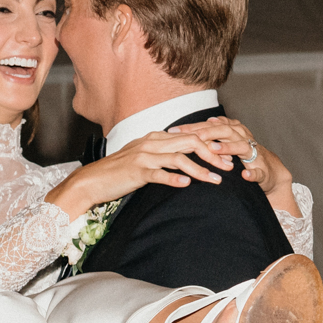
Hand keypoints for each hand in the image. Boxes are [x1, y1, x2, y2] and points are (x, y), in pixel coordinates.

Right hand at [45, 126, 243, 221]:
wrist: (93, 180)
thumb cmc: (119, 172)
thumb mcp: (144, 158)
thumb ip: (163, 155)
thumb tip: (184, 158)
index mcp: (156, 138)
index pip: (190, 136)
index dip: (211, 145)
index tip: (227, 156)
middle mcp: (152, 143)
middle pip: (190, 143)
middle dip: (213, 155)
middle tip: (229, 167)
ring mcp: (144, 156)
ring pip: (179, 159)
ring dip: (200, 169)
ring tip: (215, 180)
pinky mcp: (137, 171)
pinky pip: (159, 174)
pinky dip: (174, 179)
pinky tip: (187, 186)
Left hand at [173, 120, 299, 215]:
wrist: (270, 172)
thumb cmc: (243, 157)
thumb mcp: (227, 143)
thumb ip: (213, 135)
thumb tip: (197, 126)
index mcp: (233, 132)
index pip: (210, 125)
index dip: (193, 127)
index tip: (174, 131)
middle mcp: (244, 138)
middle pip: (224, 130)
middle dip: (206, 132)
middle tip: (188, 136)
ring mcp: (254, 155)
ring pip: (242, 146)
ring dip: (228, 148)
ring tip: (212, 150)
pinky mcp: (263, 171)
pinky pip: (259, 172)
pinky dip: (252, 173)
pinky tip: (245, 175)